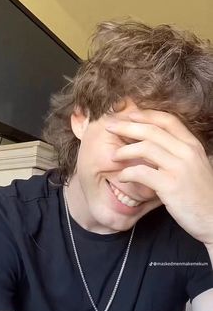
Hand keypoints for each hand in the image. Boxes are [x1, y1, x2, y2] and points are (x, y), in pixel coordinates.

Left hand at [106, 109, 212, 246]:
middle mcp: (187, 152)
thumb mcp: (194, 167)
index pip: (167, 120)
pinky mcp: (170, 186)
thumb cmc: (201, 195)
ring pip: (145, 148)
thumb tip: (154, 145)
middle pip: (152, 130)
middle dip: (127, 127)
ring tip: (114, 156)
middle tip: (110, 128)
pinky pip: (142, 172)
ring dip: (125, 150)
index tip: (129, 115)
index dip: (146, 115)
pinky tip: (122, 177)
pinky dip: (127, 173)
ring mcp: (179, 168)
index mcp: (193, 145)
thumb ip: (179, 153)